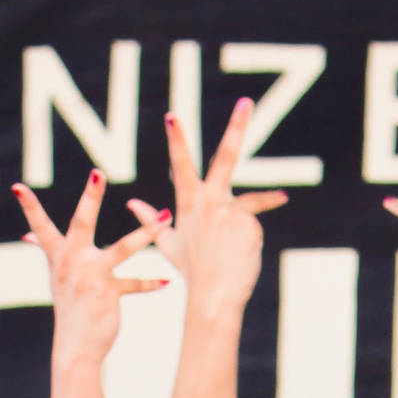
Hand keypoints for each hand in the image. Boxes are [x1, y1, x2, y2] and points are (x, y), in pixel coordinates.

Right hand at [12, 172, 167, 367]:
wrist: (75, 346)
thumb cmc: (69, 307)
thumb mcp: (56, 275)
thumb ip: (45, 250)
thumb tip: (26, 234)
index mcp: (59, 255)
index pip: (40, 226)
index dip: (29, 207)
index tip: (17, 187)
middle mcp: (73, 261)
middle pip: (82, 222)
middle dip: (91, 198)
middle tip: (98, 174)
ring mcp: (91, 276)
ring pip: (122, 249)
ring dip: (146, 233)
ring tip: (164, 217)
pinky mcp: (108, 292)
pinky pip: (134, 284)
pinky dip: (150, 284)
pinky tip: (165, 281)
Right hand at [127, 99, 286, 317]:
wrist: (214, 295)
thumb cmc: (192, 271)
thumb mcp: (170, 244)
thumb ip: (152, 220)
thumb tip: (131, 203)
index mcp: (190, 201)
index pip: (180, 164)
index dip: (176, 139)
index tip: (171, 116)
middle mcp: (211, 200)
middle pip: (226, 156)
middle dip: (236, 127)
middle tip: (245, 102)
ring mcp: (231, 211)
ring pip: (248, 207)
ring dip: (265, 206)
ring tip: (258, 227)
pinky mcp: (249, 223)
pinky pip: (255, 225)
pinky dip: (251, 240)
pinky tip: (243, 255)